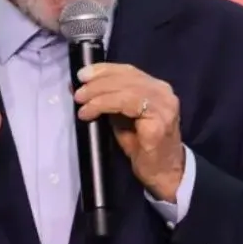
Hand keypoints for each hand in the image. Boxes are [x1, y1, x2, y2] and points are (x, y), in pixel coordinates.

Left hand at [74, 63, 184, 201]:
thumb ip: (110, 102)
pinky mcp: (158, 121)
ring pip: (126, 89)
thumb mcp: (124, 119)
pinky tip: (90, 113)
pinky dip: (104, 105)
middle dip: (98, 82)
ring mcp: (164, 106)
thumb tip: (82, 88)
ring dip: (98, 94)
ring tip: (81, 103)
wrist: (164, 173)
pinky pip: (127, 104)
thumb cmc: (143, 148)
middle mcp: (164, 93)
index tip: (82, 74)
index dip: (104, 70)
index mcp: (158, 89)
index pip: (129, 70)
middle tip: (78, 93)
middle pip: (127, 77)